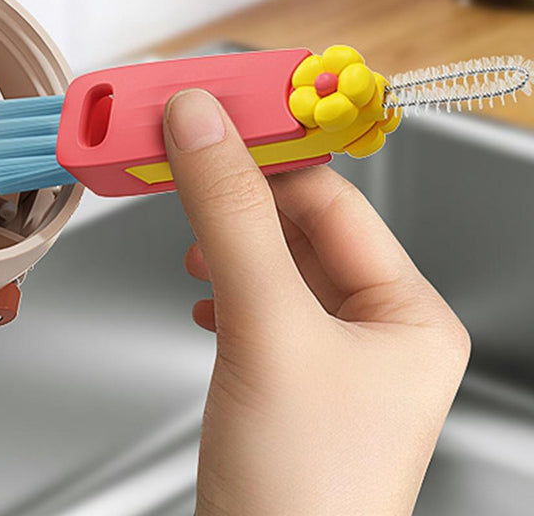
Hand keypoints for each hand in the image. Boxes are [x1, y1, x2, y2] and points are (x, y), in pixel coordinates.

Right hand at [164, 89, 469, 515]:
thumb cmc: (302, 494)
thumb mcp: (266, 328)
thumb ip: (230, 215)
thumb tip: (201, 123)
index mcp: (408, 312)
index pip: (330, 194)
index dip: (265, 147)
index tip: (208, 106)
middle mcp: (376, 331)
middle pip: (295, 222)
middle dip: (231, 189)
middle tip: (174, 146)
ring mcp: (328, 357)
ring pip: (268, 258)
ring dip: (220, 233)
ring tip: (180, 219)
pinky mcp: (282, 379)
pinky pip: (251, 299)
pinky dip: (217, 281)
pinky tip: (198, 289)